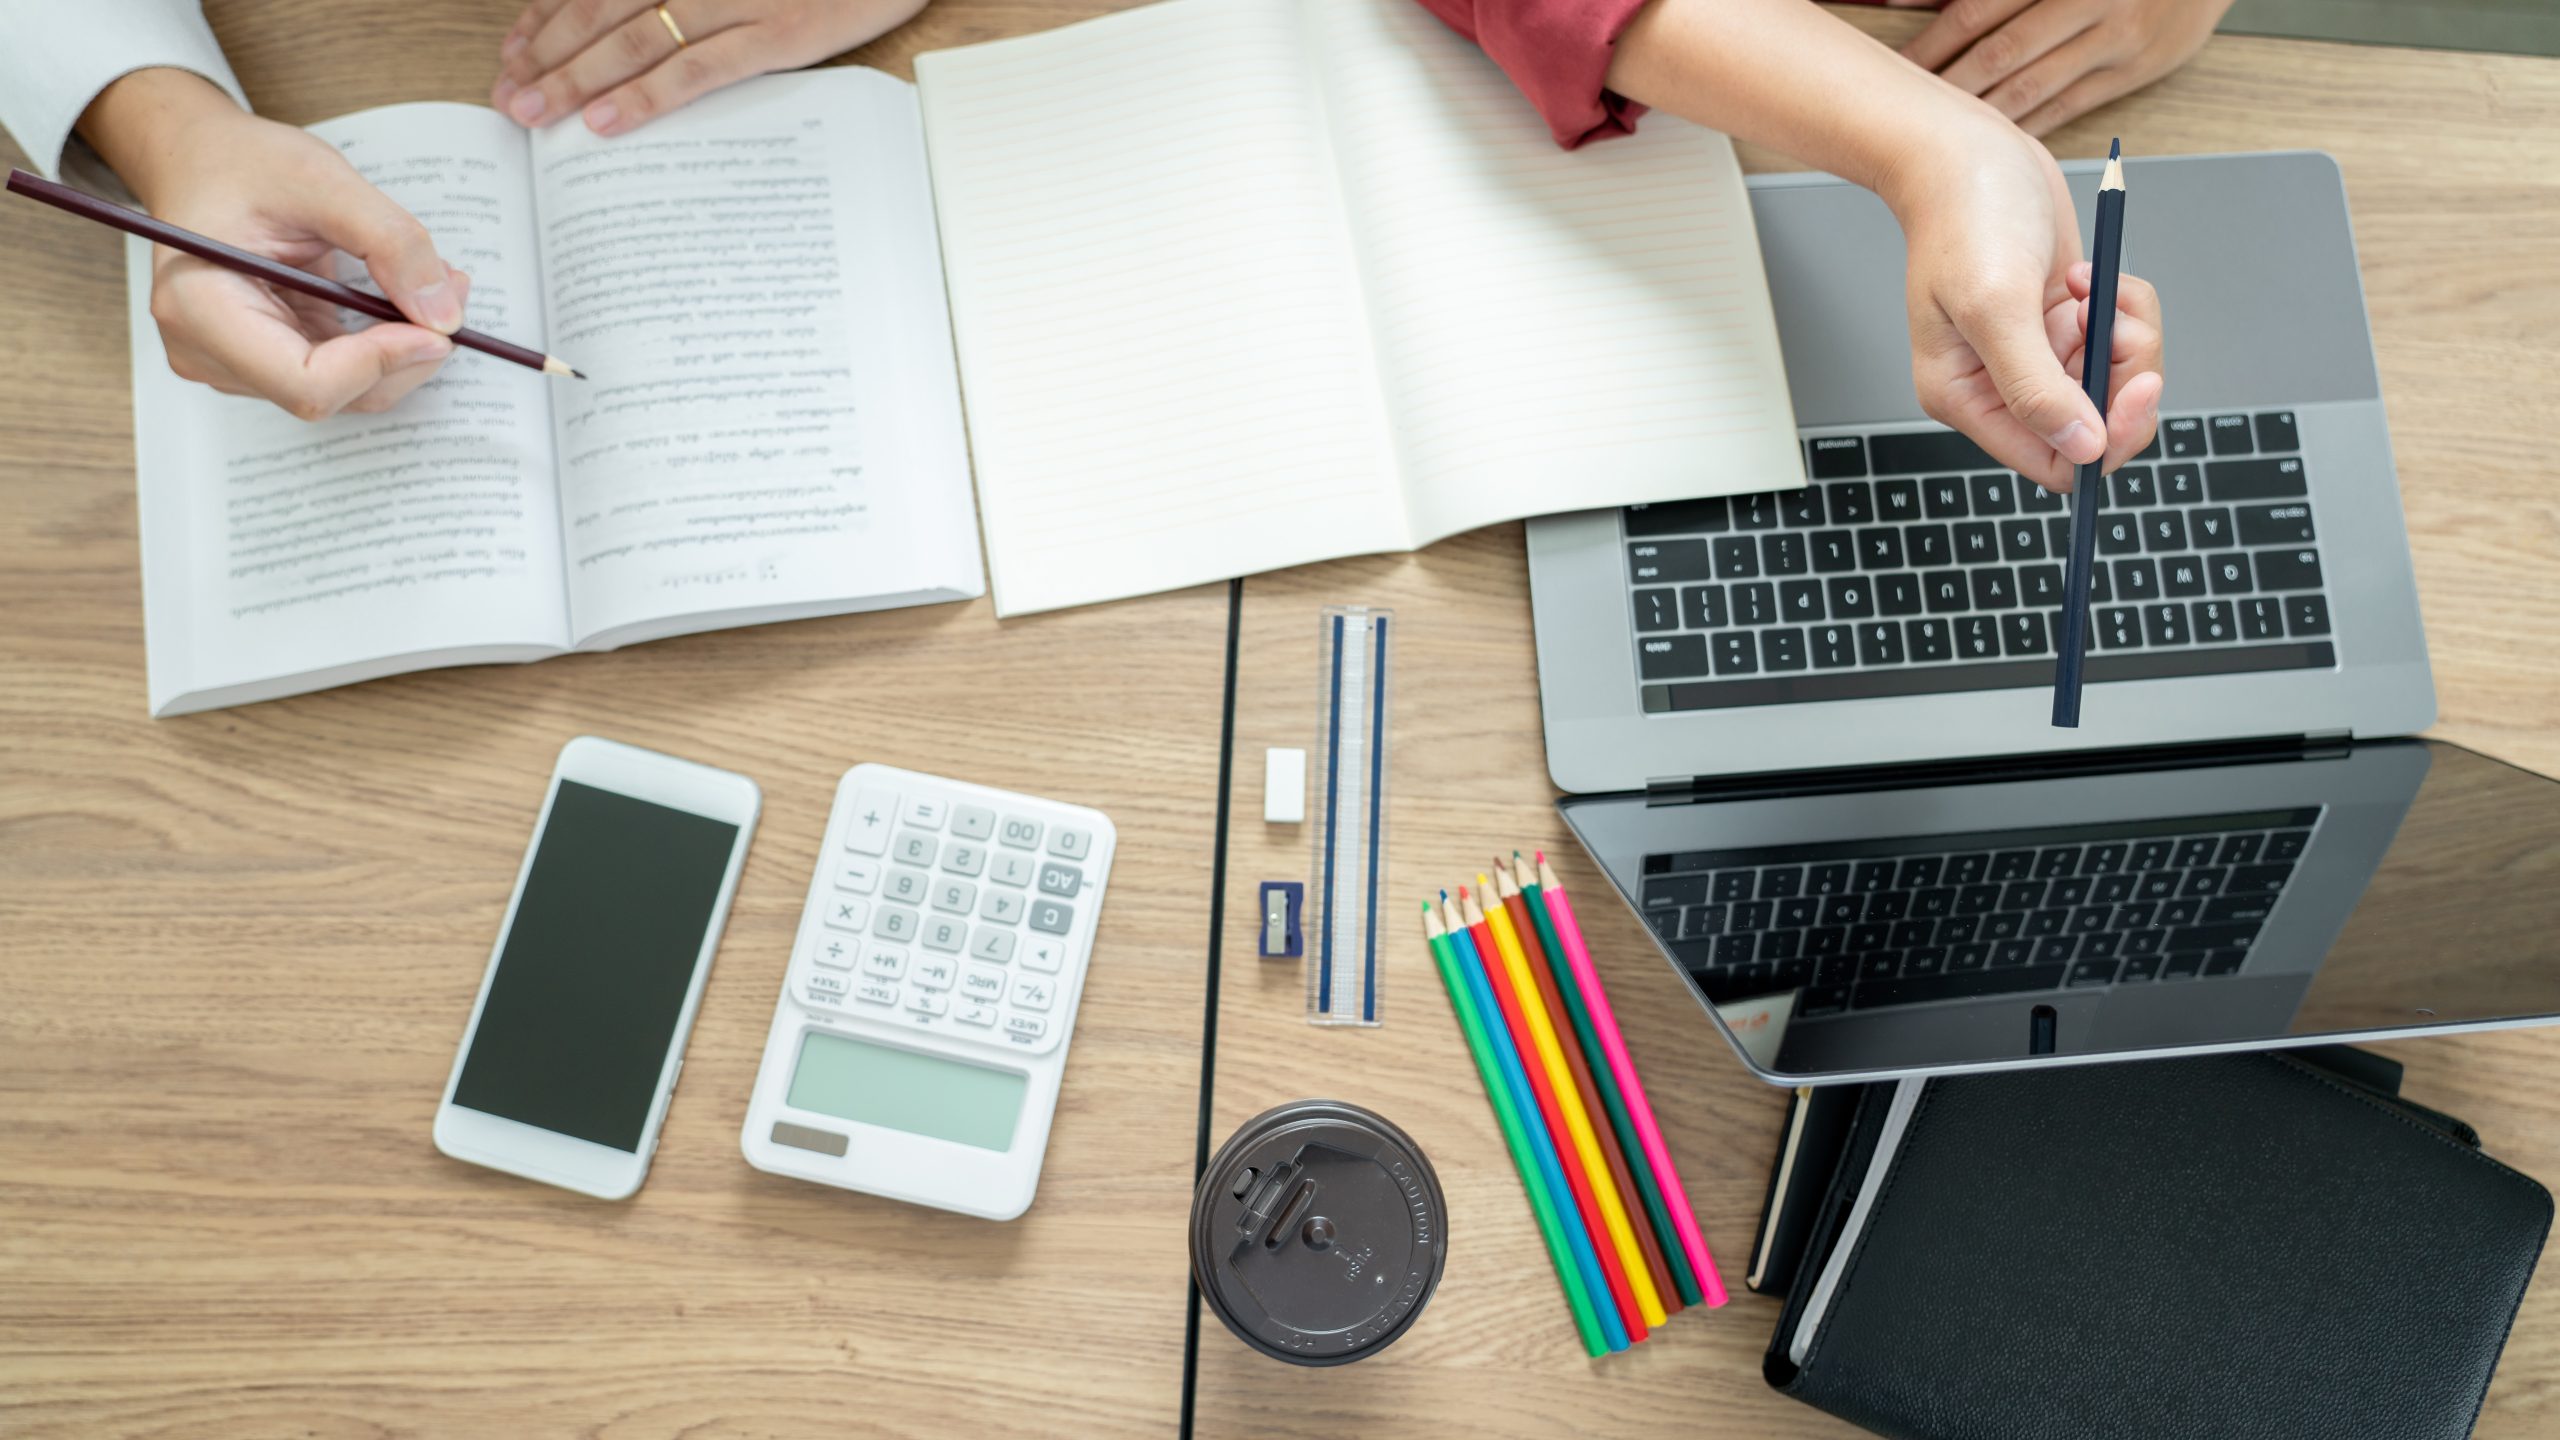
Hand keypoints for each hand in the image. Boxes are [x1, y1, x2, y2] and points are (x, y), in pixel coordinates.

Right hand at [77, 70, 464, 420]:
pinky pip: (340, 372)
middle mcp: (207, 351)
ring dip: (401, 348)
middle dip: (405, 353)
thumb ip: (390, 242)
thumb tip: (444, 316)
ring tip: (434, 284)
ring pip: (345, 391)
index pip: (307, 384)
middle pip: (332, 394)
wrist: (199, 159)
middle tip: (452, 291)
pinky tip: (402, 297)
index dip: (381, 363)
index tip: (435, 325)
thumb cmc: (240, 162)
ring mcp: (234, 363)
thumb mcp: (321, 179)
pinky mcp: (264, 359)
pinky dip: (382, 342)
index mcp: (202, 310)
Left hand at [491, 0, 927, 136]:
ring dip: (576, 78)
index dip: (546, 17)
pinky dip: (646, 96)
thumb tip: (651, 21)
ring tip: (535, 113)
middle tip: (508, 96)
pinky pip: (697, 70)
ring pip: (634, 40)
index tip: (513, 51)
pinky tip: (606, 122)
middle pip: (600, 11)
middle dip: (547, 55)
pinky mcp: (781, 35)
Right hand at [1880, 113, 2161, 491]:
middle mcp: (2002, 386)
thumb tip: (2082, 450)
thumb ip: (2035, 388)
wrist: (1968, 152)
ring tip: (2099, 288)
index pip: (2053, 463)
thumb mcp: (1995, 306)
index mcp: (1968, 399)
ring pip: (2114, 381)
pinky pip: (2118, 340)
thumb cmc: (1964, 217)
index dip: (2104, 438)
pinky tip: (2090, 278)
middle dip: (2124, 376)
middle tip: (2116, 322)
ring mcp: (2036, 355)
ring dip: (2126, 333)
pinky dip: (2124, 308)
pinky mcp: (2062, 323)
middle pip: (2095, 426)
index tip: (2134, 386)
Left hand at [1892, 0, 2236, 135]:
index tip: (1897, 67)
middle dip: (1947, 84)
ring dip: (1980, 113)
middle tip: (1907, 109)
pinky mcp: (2134, 71)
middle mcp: (2089, 2)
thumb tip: (1908, 0)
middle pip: (1999, 53)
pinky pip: (2066, 107)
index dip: (1932, 42)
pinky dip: (2025, 126)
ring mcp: (2114, 40)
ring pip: (2031, 86)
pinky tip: (1993, 139)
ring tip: (1940, 131)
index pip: (1977, 10)